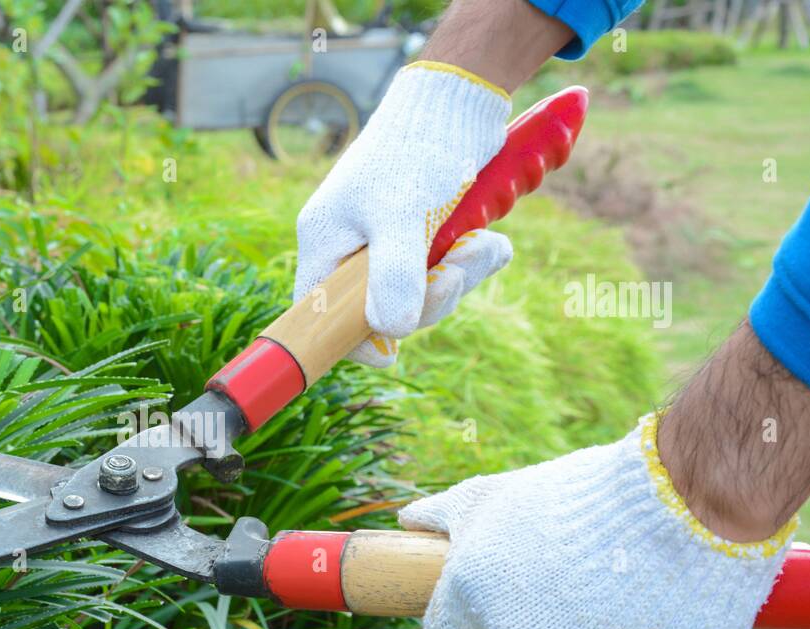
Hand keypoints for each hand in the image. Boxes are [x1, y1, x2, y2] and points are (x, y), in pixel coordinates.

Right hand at [295, 61, 512, 365]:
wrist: (458, 100)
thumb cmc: (419, 151)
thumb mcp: (404, 216)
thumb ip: (393, 276)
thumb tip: (391, 333)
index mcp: (326, 242)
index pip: (319, 314)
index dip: (350, 337)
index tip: (391, 348)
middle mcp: (351, 247)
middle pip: (382, 310)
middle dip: (429, 298)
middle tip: (457, 271)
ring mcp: (388, 242)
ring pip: (422, 292)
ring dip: (462, 274)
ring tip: (484, 242)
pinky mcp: (424, 234)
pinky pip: (446, 269)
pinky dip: (473, 260)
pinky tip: (490, 240)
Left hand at [398, 412, 795, 628]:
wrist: (684, 500)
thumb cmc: (577, 493)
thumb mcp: (495, 494)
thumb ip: (443, 515)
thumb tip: (405, 521)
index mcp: (472, 603)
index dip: (467, 621)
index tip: (495, 598)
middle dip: (527, 625)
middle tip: (566, 578)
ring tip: (615, 583)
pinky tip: (652, 606)